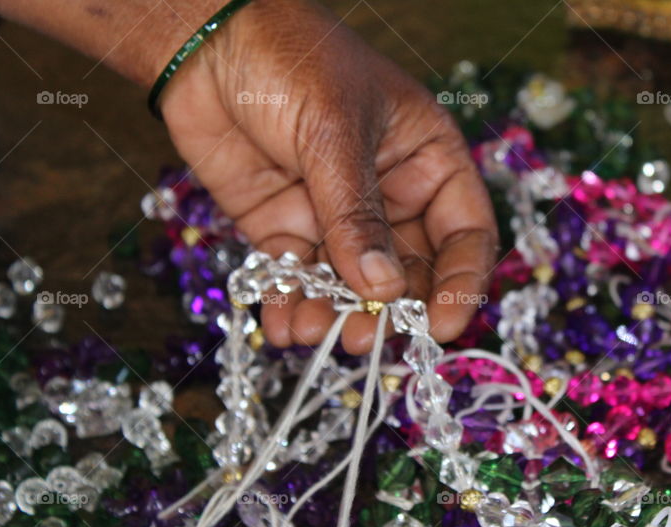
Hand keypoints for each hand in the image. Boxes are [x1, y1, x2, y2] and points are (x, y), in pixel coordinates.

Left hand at [159, 0, 497, 353]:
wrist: (205, 44)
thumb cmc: (291, 60)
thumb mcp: (335, 132)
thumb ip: (357, 214)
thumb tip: (384, 289)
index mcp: (428, 160)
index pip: (465, 232)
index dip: (461, 283)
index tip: (441, 327)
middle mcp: (391, 195)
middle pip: (410, 272)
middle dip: (389, 311)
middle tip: (362, 337)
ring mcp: (337, 216)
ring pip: (351, 285)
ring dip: (335, 315)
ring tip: (311, 332)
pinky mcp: (287, 228)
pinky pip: (299, 279)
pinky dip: (291, 305)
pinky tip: (281, 325)